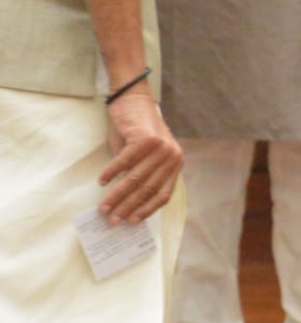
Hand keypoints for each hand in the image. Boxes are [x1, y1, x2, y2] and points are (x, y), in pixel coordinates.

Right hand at [98, 91, 183, 225]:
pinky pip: (124, 162)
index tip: (132, 222)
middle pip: (147, 189)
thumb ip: (140, 176)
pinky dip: (111, 173)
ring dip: (116, 195)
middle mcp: (172, 156)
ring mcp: (160, 148)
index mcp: (175, 164)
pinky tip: (102, 182)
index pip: (163, 194)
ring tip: (103, 207)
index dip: (147, 210)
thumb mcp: (144, 157)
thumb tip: (125, 204)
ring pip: (135, 179)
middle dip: (127, 207)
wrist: (134, 100)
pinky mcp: (146, 139)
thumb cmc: (137, 130)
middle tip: (112, 220)